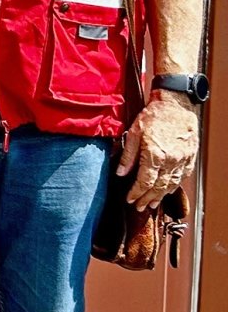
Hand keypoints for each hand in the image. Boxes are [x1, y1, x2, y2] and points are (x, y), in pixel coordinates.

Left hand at [118, 93, 199, 209]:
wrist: (176, 105)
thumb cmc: (153, 116)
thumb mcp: (133, 132)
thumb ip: (128, 155)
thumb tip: (120, 173)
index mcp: (155, 154)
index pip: (144, 181)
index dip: (136, 193)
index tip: (129, 199)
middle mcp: (171, 159)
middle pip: (158, 186)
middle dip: (148, 198)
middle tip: (139, 207)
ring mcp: (182, 159)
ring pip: (172, 183)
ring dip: (161, 196)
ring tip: (152, 203)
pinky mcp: (190, 156)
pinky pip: (183, 176)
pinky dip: (174, 185)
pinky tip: (167, 190)